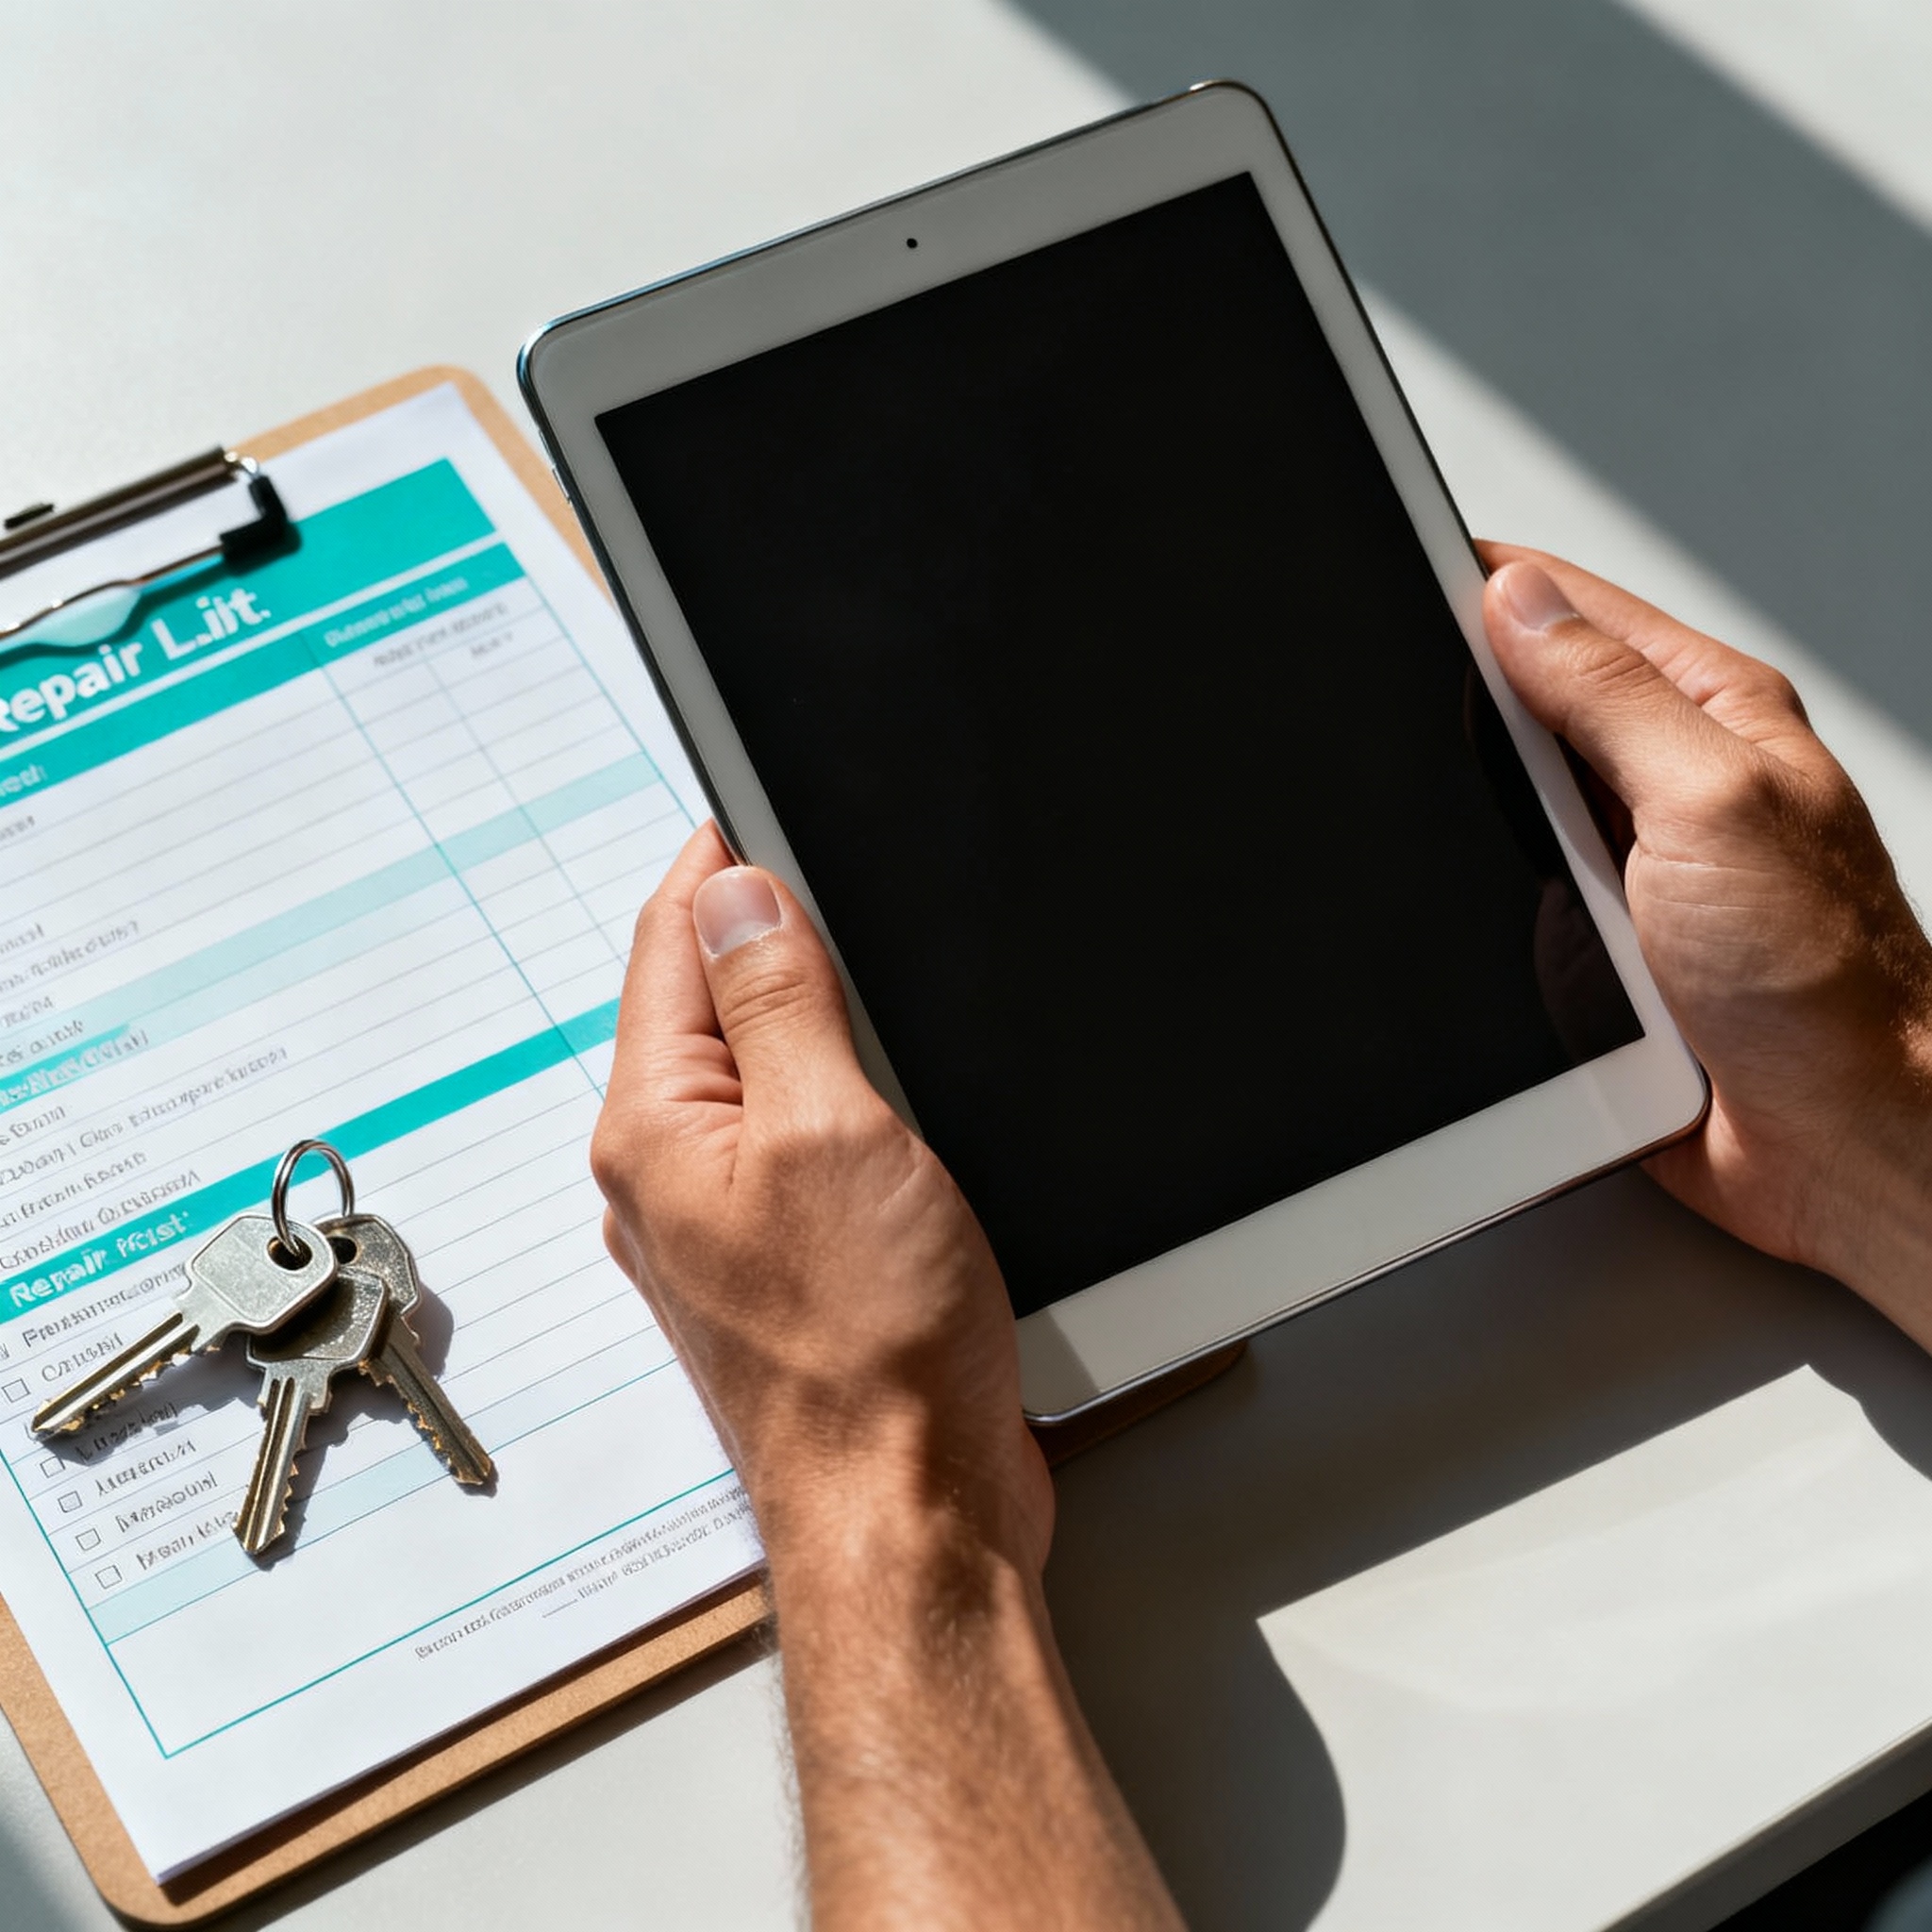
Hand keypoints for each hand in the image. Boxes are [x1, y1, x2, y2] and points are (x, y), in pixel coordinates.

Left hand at [591, 824, 1179, 1929]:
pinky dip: (819, 1090)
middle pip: (696, 1007)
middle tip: (798, 863)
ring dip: (789, 1012)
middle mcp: (667, 1174)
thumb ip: (778, 1004)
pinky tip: (861, 1085)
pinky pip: (787, 1141)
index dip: (715, 864)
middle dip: (748, 930)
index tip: (748, 803)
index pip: (668, 947)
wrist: (905, 1511)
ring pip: (747, 1074)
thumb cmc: (866, 1351)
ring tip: (826, 951)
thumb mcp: (833, 1131)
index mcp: (656, 1127)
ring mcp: (720, 1224)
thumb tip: (737, 896)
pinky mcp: (782, 1263)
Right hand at [1483, 547, 1931, 1339]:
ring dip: (1469, 823)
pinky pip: (1504, 899)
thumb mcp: (1713, 802)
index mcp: (1713, 713)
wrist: (1844, 1144)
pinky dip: (1479, 903)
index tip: (1396, 577)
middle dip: (1455, 712)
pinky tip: (1478, 912)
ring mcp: (1629, 864)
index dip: (1479, 588)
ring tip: (1458, 833)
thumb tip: (1516, 603)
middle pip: (1523, 704)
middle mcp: (1669, 779)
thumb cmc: (1829, 986)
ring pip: (1500, 807)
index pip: (1569, 608)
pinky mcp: (1595, 943)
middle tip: (1409, 725)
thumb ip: (1611, 696)